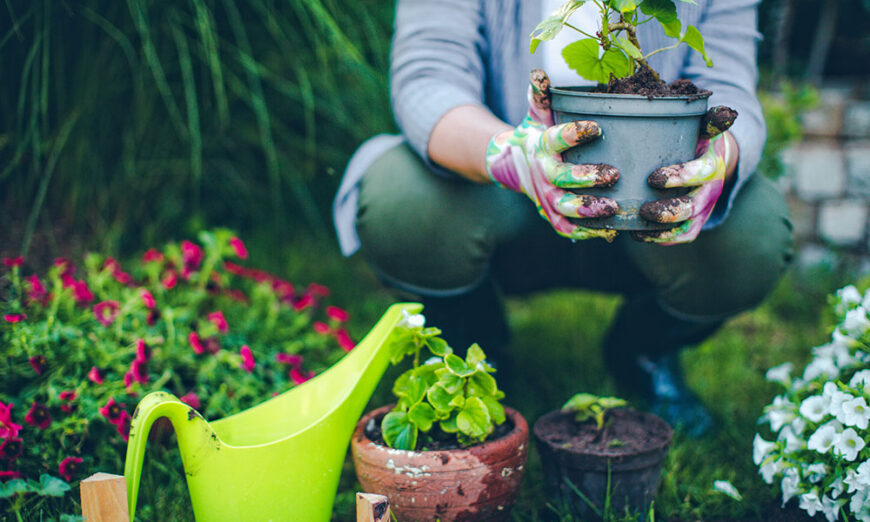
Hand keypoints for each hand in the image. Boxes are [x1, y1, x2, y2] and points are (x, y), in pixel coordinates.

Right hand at [485, 69, 619, 240]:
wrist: (512, 165)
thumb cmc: (536, 134)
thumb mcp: (537, 114)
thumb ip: (542, 95)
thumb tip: (539, 72)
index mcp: (542, 146)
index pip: (557, 139)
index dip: (575, 134)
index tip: (597, 127)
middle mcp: (543, 174)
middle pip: (562, 179)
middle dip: (586, 178)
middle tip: (613, 174)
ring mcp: (547, 197)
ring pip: (566, 208)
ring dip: (589, 209)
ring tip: (614, 206)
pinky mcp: (552, 214)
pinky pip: (567, 228)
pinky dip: (586, 232)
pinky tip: (609, 231)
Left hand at [633, 106, 738, 244]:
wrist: (713, 158)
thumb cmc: (698, 138)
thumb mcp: (704, 126)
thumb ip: (710, 120)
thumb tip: (726, 112)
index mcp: (713, 164)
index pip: (702, 173)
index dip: (680, 177)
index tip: (653, 179)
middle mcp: (710, 189)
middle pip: (694, 207)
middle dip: (669, 211)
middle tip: (644, 210)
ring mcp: (703, 209)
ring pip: (687, 226)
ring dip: (663, 230)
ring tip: (637, 227)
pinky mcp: (695, 221)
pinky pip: (682, 236)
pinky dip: (661, 239)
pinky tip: (638, 235)